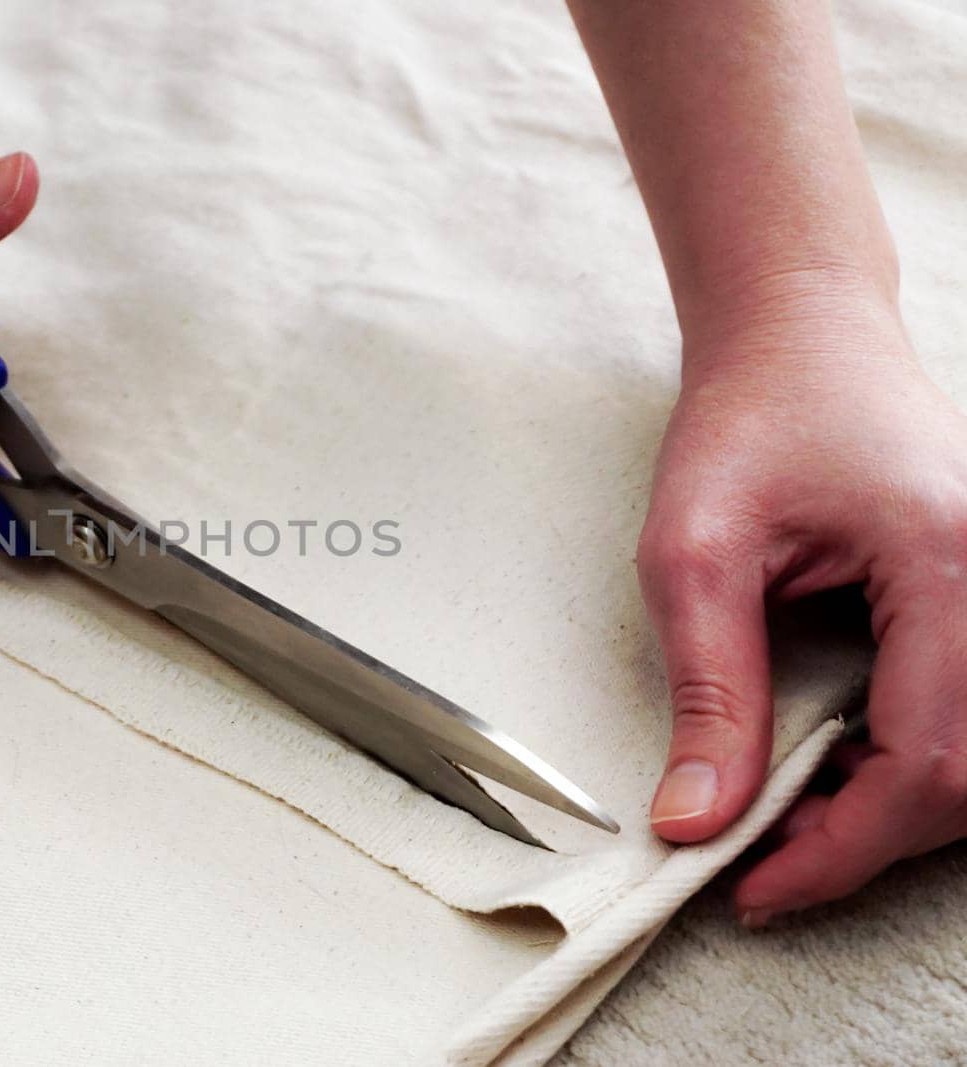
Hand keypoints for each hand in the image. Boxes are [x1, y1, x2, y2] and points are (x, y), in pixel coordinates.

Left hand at [637, 277, 966, 923]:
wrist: (802, 339)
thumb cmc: (749, 420)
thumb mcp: (694, 554)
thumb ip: (708, 691)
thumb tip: (697, 818)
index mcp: (949, 565)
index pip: (928, 759)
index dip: (840, 848)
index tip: (752, 886)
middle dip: (867, 841)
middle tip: (763, 864)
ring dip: (893, 809)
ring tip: (789, 821)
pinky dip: (909, 763)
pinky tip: (833, 767)